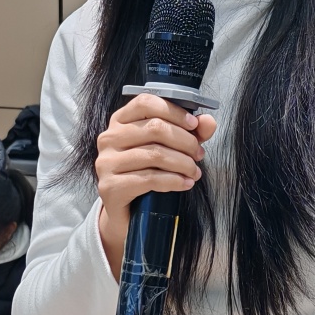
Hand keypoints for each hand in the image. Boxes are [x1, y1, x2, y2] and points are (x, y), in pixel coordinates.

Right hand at [95, 93, 216, 276]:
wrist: (126, 212)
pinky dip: (173, 181)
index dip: (174, 111)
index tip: (194, 124)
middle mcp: (109, 138)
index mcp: (120, 121)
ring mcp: (106, 162)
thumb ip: (189, 132)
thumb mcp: (170, 148)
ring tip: (194, 172)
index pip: (146, 102)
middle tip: (199, 154)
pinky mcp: (110, 187)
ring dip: (183, 163)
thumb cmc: (147, 173)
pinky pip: (149, 179)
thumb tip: (208, 122)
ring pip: (155, 154)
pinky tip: (185, 184)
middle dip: (185, 141)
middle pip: (155, 128)